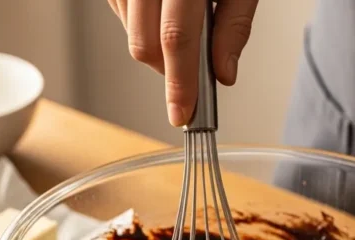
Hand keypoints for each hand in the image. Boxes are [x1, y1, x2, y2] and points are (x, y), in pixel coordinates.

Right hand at [107, 0, 258, 125]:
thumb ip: (234, 24)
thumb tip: (223, 72)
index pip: (177, 38)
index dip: (180, 82)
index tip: (183, 113)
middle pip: (143, 42)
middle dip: (167, 70)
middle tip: (191, 73)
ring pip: (128, 30)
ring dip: (154, 45)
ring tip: (181, 21)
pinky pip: (119, 9)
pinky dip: (139, 22)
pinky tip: (160, 8)